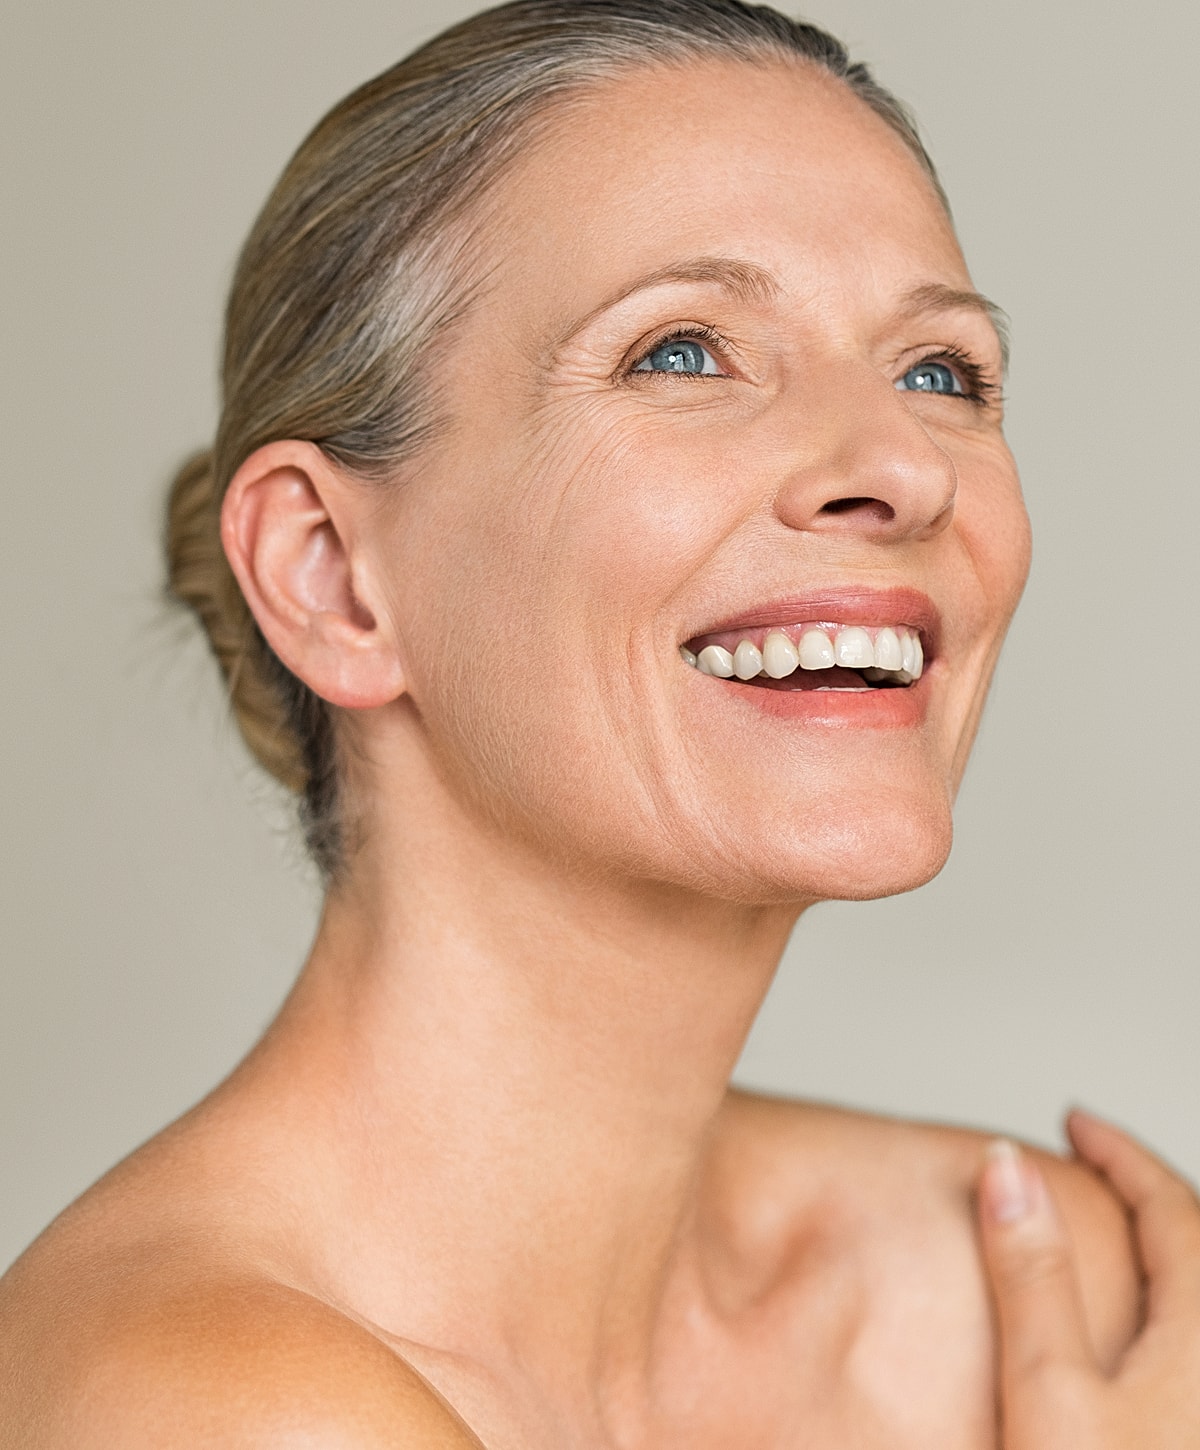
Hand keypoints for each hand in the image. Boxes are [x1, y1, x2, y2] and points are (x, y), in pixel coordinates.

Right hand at [978, 1110, 1199, 1447]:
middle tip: (1093, 1160)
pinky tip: (1132, 1330)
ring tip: (1110, 1232)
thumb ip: (1032, 1277)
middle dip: (1144, 1189)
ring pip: (1198, 1295)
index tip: (1075, 1122)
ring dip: (1161, 1246)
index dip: (1118, 1153)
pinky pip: (1194, 1337)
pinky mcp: (1193, 1430)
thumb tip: (1009, 1169)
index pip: (1172, 1208)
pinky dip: (1167, 1298)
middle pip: (1197, 1244)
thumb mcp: (1048, 1394)